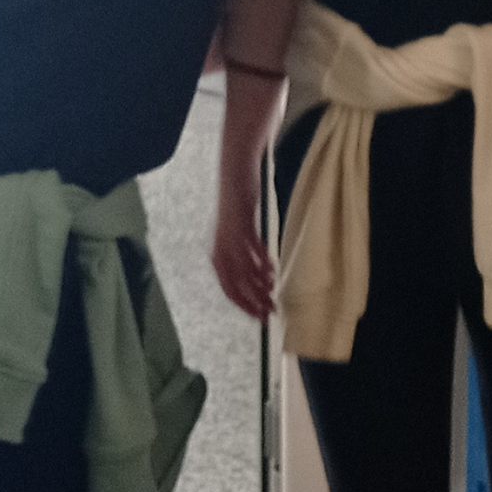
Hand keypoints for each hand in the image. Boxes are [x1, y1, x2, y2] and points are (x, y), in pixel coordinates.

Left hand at [212, 174, 275, 323]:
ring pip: (244, 268)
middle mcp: (220, 249)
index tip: (259, 316)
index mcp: (218, 256)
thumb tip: (262, 281)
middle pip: (236, 284)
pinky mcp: (241, 222)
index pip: (229, 290)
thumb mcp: (239, 237)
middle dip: (253, 300)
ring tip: (274, 293)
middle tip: (270, 312)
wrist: (235, 175)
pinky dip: (262, 261)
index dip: (244, 305)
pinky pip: (252, 247)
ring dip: (260, 284)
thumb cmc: (238, 208)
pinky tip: (272, 270)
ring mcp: (229, 236)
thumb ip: (247, 258)